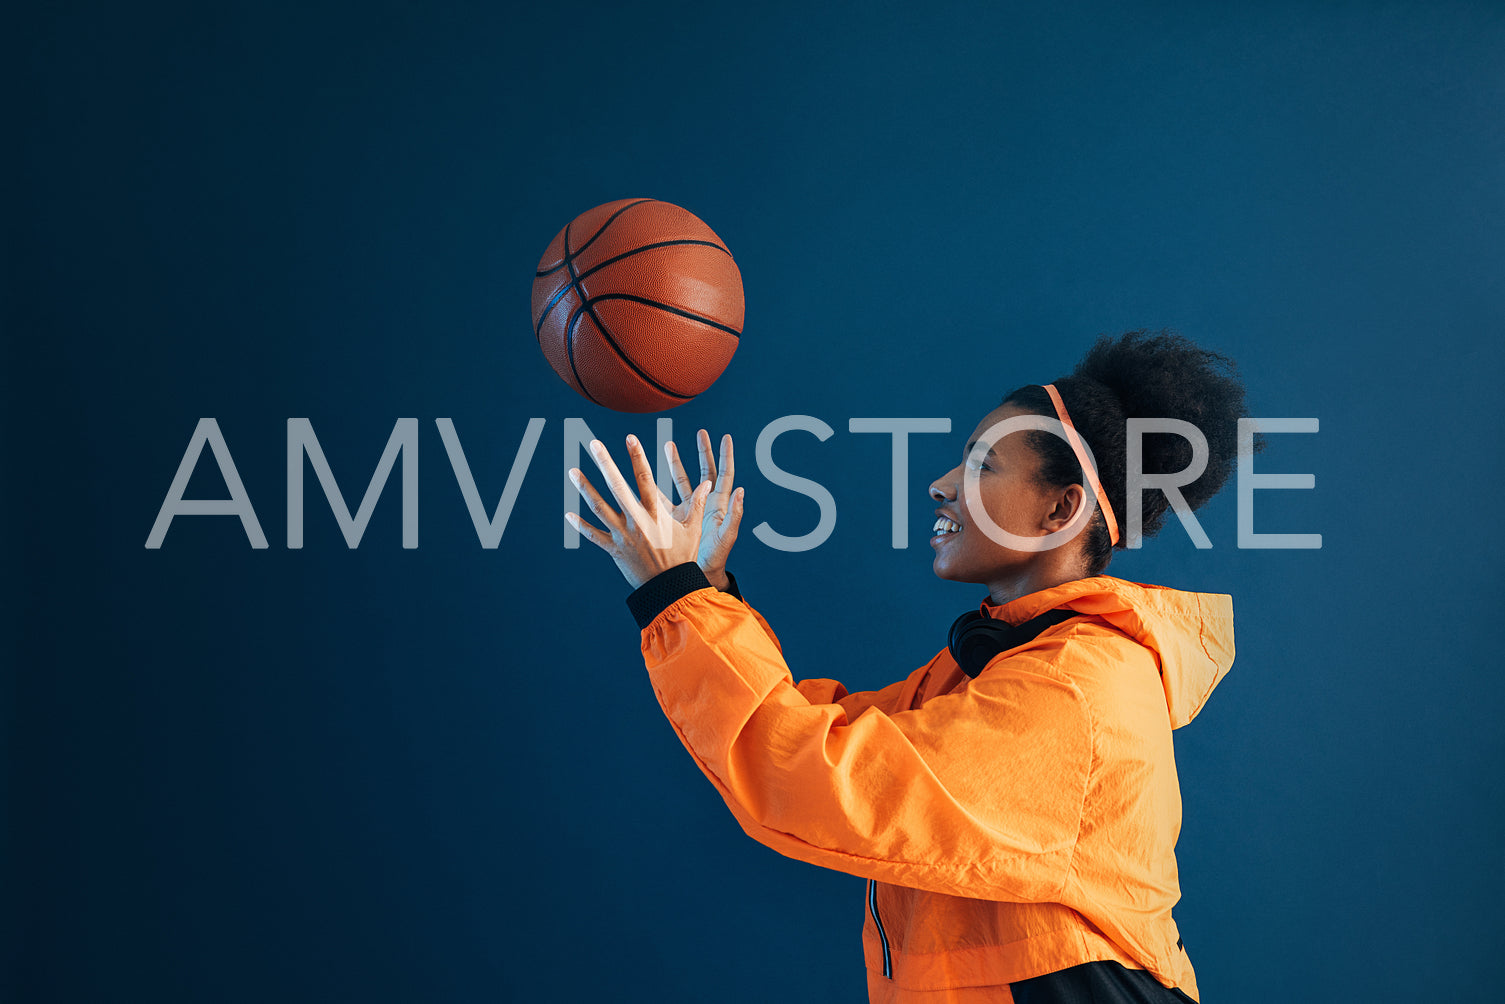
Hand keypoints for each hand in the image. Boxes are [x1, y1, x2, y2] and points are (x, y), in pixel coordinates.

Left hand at [567, 435, 712, 589]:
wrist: (669, 588)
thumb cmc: (683, 557)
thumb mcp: (693, 529)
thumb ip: (697, 503)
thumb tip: (708, 483)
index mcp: (656, 513)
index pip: (645, 478)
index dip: (637, 456)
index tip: (630, 438)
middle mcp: (637, 521)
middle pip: (617, 487)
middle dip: (605, 463)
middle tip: (594, 444)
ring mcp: (623, 536)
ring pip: (600, 508)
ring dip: (585, 488)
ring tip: (573, 471)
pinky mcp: (614, 550)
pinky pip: (594, 536)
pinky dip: (581, 526)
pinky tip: (568, 515)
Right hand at [664, 429, 744, 590]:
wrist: (700, 574)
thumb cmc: (716, 557)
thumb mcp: (726, 536)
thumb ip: (734, 514)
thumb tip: (742, 490)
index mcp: (719, 504)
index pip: (724, 474)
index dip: (725, 456)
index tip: (725, 437)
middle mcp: (705, 502)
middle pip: (705, 471)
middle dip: (702, 452)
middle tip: (700, 433)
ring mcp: (689, 508)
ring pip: (682, 480)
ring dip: (676, 463)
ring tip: (668, 444)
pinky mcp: (674, 517)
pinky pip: (664, 497)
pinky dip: (656, 486)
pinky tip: (645, 474)